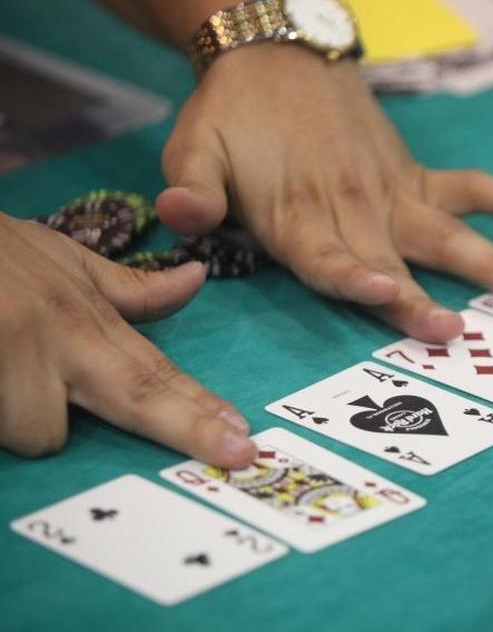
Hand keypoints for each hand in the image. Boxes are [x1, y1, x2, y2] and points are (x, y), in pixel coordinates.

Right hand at [0, 213, 255, 466]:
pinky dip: (0, 414)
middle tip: (236, 455)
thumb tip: (197, 280)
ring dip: (24, 424)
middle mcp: (60, 332)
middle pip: (137, 394)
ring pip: (41, 430)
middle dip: (188, 430)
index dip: (200, 407)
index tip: (244, 436)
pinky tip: (0, 389)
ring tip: (7, 385)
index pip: (155, 371)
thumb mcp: (63, 261)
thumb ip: (129, 289)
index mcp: (86, 317)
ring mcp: (10, 348)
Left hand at [156, 45, 492, 342]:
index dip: (352, 277)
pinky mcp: (412, 175)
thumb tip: (181, 217)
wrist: (280, 55)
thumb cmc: (233, 115)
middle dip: (419, 298)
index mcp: (296, 212)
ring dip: (485, 259)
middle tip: (452, 331)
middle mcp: (351, 206)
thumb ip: (192, 190)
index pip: (325, 254)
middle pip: (388, 258)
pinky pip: (467, 187)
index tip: (385, 293)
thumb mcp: (193, 147)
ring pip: (441, 230)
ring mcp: (390, 190)